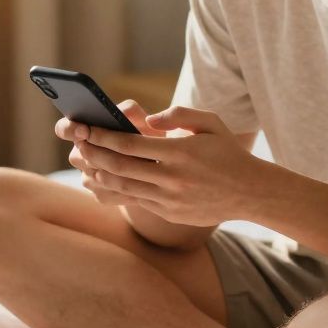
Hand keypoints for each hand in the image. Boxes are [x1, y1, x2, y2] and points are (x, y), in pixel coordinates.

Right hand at [56, 99, 163, 206]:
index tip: (83, 130)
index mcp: (83, 131)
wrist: (158, 166)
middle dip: (101, 154)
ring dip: (116, 171)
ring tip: (140, 165)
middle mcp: (81, 155)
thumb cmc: (146, 135)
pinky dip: (125, 187)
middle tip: (125, 152)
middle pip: (79, 157)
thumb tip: (120, 113)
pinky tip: (142, 181)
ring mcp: (88, 178)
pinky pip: (107, 192)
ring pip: (94, 176)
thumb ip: (129, 110)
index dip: (69, 130)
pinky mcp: (101, 195)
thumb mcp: (140, 119)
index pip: (64, 129)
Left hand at [67, 105, 266, 225]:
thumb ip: (180, 114)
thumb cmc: (227, 153)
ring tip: (87, 163)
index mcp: (181, 152)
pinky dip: (117, 191)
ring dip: (101, 175)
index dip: (104, 136)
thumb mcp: (211, 123)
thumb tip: (149, 120)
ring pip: (125, 187)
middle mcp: (173, 178)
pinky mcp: (170, 213)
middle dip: (95, 154)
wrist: (249, 193)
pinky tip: (106, 181)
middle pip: (121, 167)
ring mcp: (170, 199)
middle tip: (78, 144)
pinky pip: (137, 201)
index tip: (87, 128)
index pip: (131, 144)